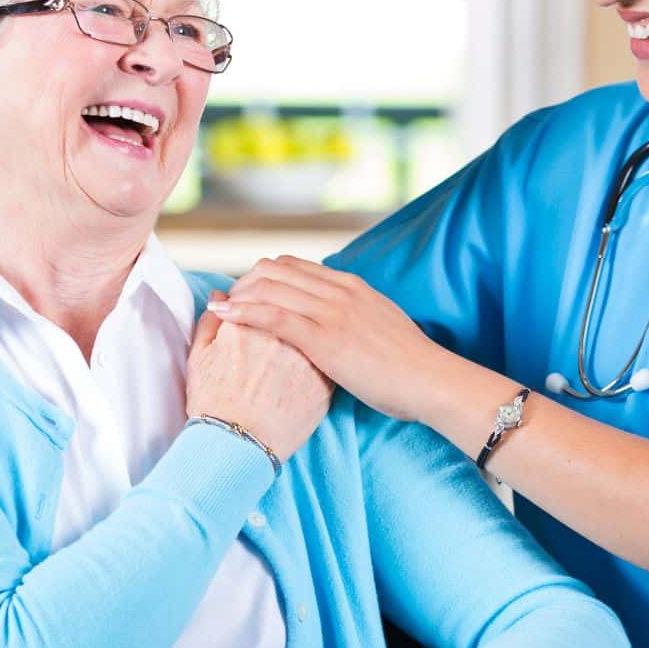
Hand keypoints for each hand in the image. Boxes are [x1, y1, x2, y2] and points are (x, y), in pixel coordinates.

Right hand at [185, 308, 331, 461]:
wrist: (237, 447)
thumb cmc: (214, 406)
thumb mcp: (198, 359)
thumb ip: (209, 322)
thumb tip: (220, 296)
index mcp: (247, 323)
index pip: (257, 292)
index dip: (253, 299)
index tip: (252, 309)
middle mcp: (281, 334)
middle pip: (289, 305)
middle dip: (282, 309)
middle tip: (272, 329)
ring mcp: (307, 356)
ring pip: (313, 326)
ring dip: (306, 327)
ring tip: (289, 348)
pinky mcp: (324, 379)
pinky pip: (328, 356)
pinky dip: (321, 354)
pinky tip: (307, 365)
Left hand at [208, 256, 446, 422]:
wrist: (430, 381)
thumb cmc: (409, 366)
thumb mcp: (379, 327)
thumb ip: (355, 318)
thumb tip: (337, 323)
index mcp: (351, 286)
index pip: (294, 266)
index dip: (262, 277)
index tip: (244, 294)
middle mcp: (339, 291)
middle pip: (275, 270)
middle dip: (243, 284)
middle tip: (227, 304)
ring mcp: (332, 312)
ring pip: (269, 287)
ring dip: (237, 296)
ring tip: (218, 311)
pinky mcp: (325, 338)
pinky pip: (274, 316)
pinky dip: (243, 312)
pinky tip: (225, 316)